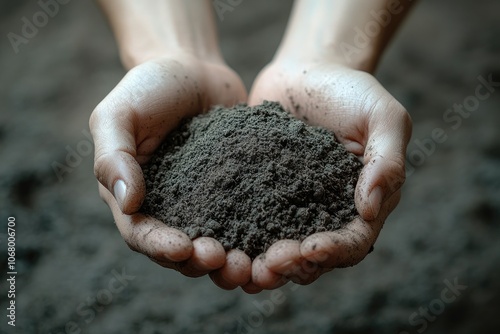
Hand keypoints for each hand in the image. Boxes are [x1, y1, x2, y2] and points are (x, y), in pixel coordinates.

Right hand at [90, 54, 252, 285]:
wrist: (191, 67)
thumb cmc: (147, 87)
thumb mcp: (118, 114)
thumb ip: (113, 155)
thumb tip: (126, 202)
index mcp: (131, 196)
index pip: (141, 233)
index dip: (160, 247)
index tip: (184, 248)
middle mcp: (167, 207)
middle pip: (180, 251)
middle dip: (203, 262)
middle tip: (231, 265)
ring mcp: (202, 202)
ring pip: (214, 243)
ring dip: (232, 260)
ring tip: (255, 265)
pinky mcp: (233, 191)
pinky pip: (243, 219)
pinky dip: (256, 235)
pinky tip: (276, 241)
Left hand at [246, 60, 411, 288]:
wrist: (306, 72)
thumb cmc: (350, 91)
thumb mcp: (382, 116)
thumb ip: (387, 160)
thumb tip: (371, 210)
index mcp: (361, 203)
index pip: (353, 241)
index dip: (333, 252)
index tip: (309, 249)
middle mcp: (325, 213)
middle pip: (313, 258)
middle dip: (291, 267)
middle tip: (267, 266)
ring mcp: (290, 207)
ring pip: (278, 250)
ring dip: (261, 266)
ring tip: (240, 268)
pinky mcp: (259, 195)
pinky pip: (248, 223)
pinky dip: (236, 240)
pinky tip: (217, 245)